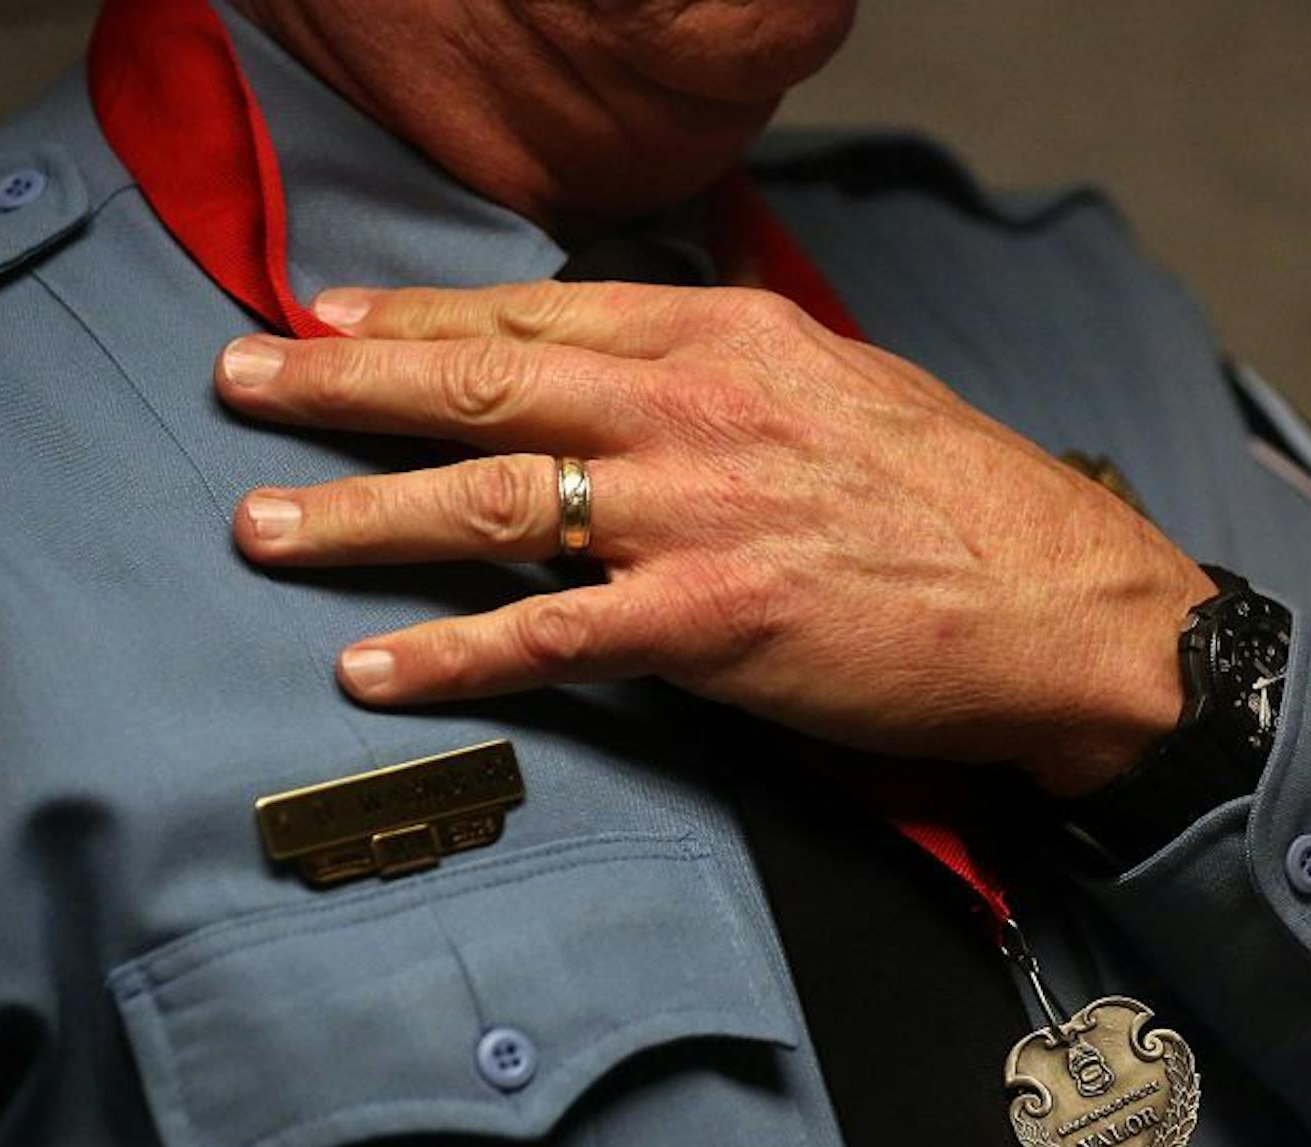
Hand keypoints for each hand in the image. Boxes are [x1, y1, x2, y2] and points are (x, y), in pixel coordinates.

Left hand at [216, 282, 1213, 794]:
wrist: (1068, 609)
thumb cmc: (974, 502)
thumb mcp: (858, 383)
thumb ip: (750, 359)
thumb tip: (673, 339)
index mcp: (735, 337)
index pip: (544, 312)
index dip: (422, 315)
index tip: (335, 320)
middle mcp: (696, 409)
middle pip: (483, 382)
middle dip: (343, 385)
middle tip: (242, 383)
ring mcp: (696, 516)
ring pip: (486, 500)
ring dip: (357, 514)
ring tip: (258, 526)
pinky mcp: (710, 626)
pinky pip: (547, 637)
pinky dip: (449, 656)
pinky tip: (372, 668)